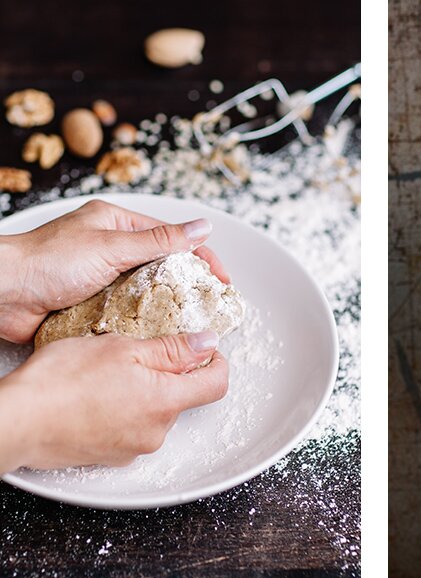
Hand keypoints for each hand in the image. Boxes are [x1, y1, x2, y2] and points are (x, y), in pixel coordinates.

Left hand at [0, 199, 229, 342]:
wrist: (2, 294)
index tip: (222, 279)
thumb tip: (202, 227)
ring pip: (146, 292)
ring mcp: (103, 278)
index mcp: (117, 225)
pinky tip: (155, 333)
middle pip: (162, 266)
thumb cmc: (47, 261)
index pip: (172, 237)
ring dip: (164, 307)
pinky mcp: (93, 304)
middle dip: (187, 285)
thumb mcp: (111, 246)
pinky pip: (126, 313)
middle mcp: (112, 249)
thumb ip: (160, 241)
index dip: (202, 256)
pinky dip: (140, 322)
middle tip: (210, 306)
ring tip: (189, 324)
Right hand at [0, 330, 227, 472]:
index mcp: (165, 401)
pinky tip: (98, 398)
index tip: (206, 350)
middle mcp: (156, 431)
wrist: (17, 421)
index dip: (216, 362)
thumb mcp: (123, 347)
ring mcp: (134, 448)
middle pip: (183, 397)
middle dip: (168, 373)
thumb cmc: (61, 383)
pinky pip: (133, 429)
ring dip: (144, 392)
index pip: (216, 384)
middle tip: (136, 355)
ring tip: (108, 377)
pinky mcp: (113, 456)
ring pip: (156, 412)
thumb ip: (172, 348)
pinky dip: (125, 411)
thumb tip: (206, 344)